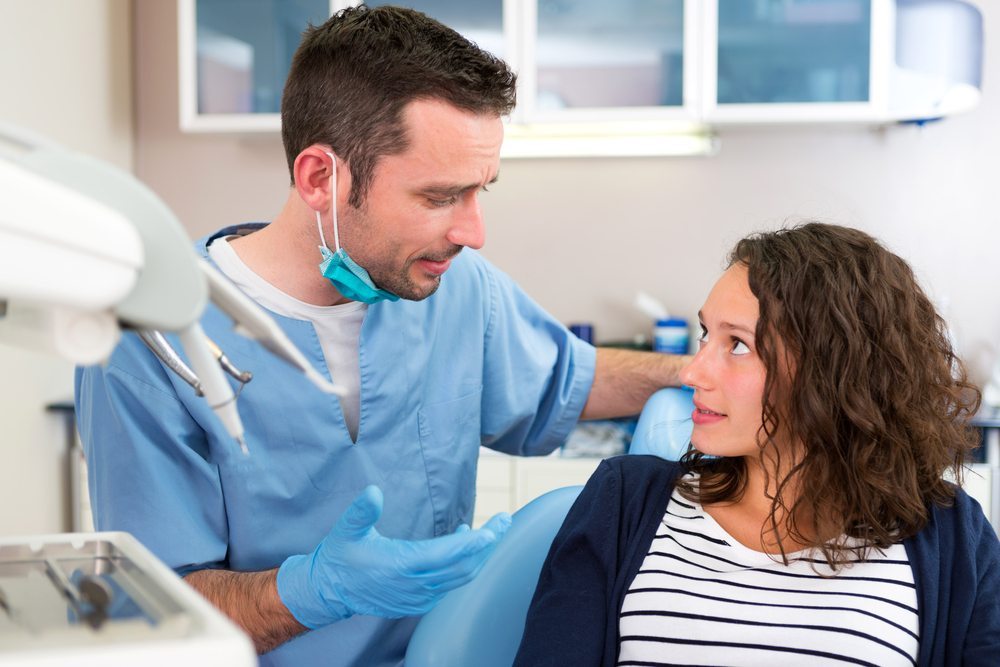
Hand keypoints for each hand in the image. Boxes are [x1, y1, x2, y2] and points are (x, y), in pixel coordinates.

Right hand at [276, 485, 510, 627]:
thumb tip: (374, 492)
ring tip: (493, 530)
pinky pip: (451, 585)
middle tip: (505, 521)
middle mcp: (415, 585)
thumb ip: (361, 512)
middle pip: (463, 566)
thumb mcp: (346, 530)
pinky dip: (464, 565)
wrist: (330, 590)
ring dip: (480, 555)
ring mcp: (418, 597)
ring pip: (460, 577)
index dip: (475, 542)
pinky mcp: (418, 602)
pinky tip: (465, 544)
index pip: (448, 555)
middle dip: (488, 544)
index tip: (495, 528)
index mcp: (401, 566)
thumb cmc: (341, 556)